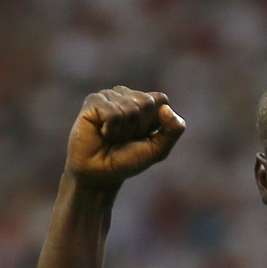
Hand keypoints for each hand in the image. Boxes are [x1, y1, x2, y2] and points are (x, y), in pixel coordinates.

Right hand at [66, 86, 185, 189]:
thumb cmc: (128, 159)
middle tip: (126, 138)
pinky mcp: (93, 101)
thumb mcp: (158, 149)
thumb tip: (166, 109)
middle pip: (147, 103)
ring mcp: (110, 95)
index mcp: (145, 102)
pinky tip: (103, 133)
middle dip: (139, 127)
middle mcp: (127, 95)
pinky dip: (111, 130)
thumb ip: (173, 130)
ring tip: (114, 136)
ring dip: (124, 131)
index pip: (161, 100)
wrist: (100, 173)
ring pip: (130, 109)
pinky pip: (112, 114)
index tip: (143, 135)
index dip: (155, 122)